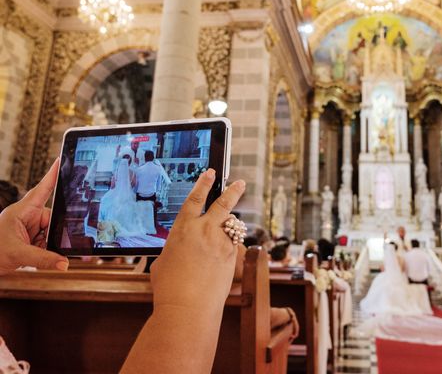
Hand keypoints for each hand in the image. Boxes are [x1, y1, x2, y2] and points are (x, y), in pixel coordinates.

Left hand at [0, 159, 68, 274]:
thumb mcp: (18, 255)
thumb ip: (43, 259)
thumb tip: (64, 263)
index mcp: (22, 211)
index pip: (42, 189)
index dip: (53, 175)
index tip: (62, 160)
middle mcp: (28, 216)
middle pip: (53, 218)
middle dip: (56, 232)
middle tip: (47, 243)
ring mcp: (30, 227)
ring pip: (52, 232)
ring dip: (50, 244)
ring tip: (35, 252)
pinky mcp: (31, 238)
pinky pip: (48, 241)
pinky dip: (47, 250)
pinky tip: (38, 256)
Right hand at [150, 169, 245, 313]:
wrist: (187, 307)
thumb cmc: (169, 288)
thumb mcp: (163, 263)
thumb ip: (175, 250)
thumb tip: (181, 251)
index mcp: (182, 228)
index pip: (194, 199)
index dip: (203, 184)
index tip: (210, 173)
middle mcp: (203, 230)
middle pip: (222, 204)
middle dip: (232, 191)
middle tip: (240, 183)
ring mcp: (220, 242)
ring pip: (231, 225)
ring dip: (232, 223)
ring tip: (234, 222)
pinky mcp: (231, 255)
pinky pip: (233, 244)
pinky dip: (230, 245)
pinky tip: (227, 253)